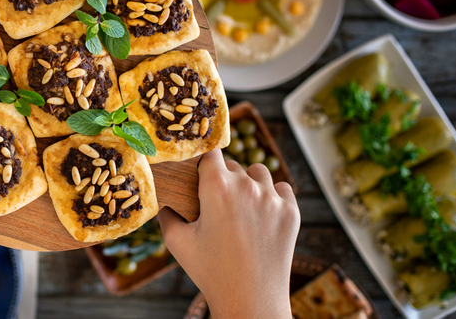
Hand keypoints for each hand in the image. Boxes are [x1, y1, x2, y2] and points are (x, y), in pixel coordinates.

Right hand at [158, 150, 299, 318]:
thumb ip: (167, 214)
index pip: (210, 153)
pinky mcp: (291, 212)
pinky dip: (272, 196)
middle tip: (216, 203)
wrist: (251, 301)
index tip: (200, 174)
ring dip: (249, 183)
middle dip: (224, 178)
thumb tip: (164, 198)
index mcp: (216, 187)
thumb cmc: (210, 272)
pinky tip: (262, 213)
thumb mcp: (177, 242)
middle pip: (233, 165)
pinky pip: (282, 189)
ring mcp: (273, 199)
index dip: (203, 162)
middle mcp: (247, 186)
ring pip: (259, 173)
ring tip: (241, 205)